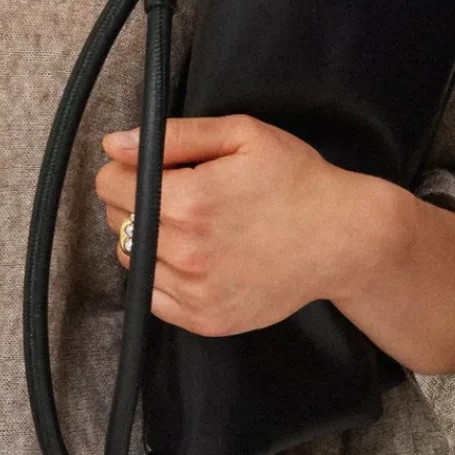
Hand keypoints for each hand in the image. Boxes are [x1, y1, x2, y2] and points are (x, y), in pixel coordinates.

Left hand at [97, 115, 454, 379]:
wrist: (344, 238)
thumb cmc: (297, 180)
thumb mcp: (243, 136)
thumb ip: (175, 136)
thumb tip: (115, 144)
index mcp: (190, 202)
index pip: (110, 185)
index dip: (128, 169)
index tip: (154, 168)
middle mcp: (186, 252)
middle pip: (118, 221)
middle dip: (138, 200)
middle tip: (181, 194)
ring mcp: (196, 291)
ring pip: (131, 259)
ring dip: (148, 239)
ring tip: (192, 226)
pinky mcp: (206, 319)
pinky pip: (154, 296)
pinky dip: (163, 275)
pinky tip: (197, 257)